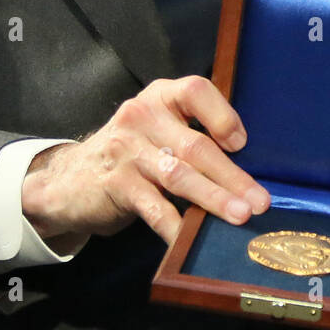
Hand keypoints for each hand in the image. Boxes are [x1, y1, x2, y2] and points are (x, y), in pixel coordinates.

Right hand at [21, 76, 269, 247]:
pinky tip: (192, 240)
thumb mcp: (156, 129)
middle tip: (259, 200)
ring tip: (240, 216)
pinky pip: (154, 208)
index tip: (242, 144)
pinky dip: (176, 227)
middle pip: (195, 145)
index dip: (222, 114)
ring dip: (214, 199)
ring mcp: (126, 149)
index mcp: (160, 96)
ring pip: (179, 176)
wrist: (70, 179)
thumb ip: (191, 134)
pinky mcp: (116, 184)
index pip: (195, 90)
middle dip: (232, 176)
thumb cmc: (132, 153)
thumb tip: (246, 168)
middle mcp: (142, 116)